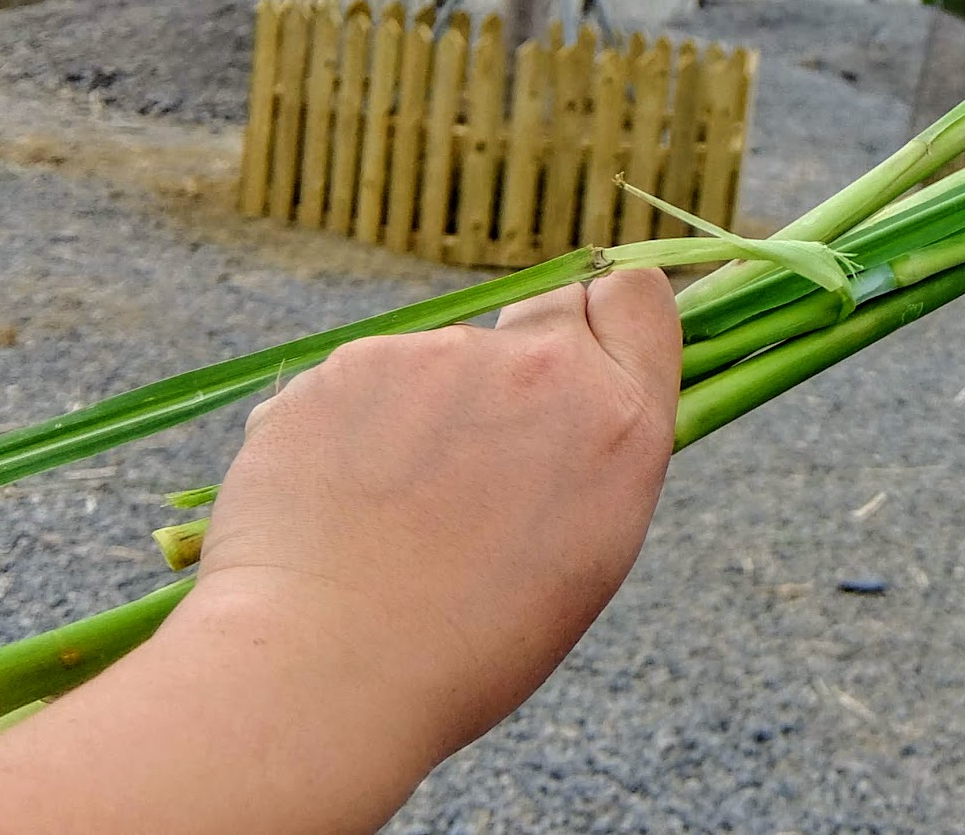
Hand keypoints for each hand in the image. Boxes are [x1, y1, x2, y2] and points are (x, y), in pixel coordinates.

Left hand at [193, 268, 682, 762]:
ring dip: (429, 405)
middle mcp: (539, 368)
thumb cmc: (469, 643)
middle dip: (524, 362)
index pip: (638, 296)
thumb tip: (562, 405)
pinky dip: (354, 425)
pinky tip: (338, 501)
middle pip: (544, 312)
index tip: (582, 358)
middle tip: (479, 452)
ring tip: (391, 509)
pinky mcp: (349, 364)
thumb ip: (591, 447)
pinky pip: (364, 379)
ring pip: (443, 356)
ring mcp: (439, 357)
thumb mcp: (588, 550)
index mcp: (618, 421)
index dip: (608, 319)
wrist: (326, 669)